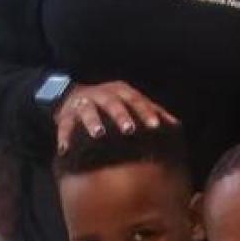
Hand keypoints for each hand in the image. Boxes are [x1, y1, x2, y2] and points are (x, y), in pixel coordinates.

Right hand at [55, 81, 178, 153]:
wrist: (73, 96)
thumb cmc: (111, 104)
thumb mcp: (130, 103)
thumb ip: (152, 112)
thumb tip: (176, 124)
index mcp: (121, 91)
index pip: (136, 100)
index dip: (146, 112)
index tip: (156, 126)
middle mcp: (102, 94)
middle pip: (113, 103)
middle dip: (121, 115)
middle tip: (130, 129)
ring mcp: (83, 103)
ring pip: (88, 111)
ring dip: (93, 121)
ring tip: (98, 134)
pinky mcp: (65, 115)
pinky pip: (64, 125)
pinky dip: (64, 137)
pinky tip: (65, 149)